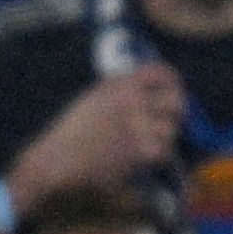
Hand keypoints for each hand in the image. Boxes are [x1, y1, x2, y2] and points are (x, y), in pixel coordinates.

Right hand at [14, 65, 186, 198]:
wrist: (57, 160)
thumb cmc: (71, 131)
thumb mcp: (93, 98)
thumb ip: (122, 90)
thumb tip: (153, 91)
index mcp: (120, 85)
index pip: (161, 73)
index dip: (172, 81)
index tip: (172, 89)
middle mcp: (133, 102)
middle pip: (175, 101)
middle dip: (175, 110)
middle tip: (169, 118)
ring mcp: (139, 127)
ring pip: (171, 129)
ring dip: (165, 135)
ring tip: (150, 141)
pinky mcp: (140, 152)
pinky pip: (163, 151)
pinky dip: (156, 154)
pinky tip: (141, 156)